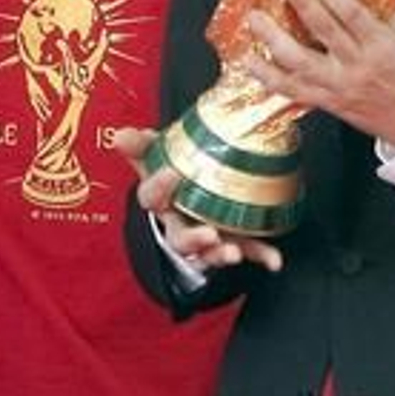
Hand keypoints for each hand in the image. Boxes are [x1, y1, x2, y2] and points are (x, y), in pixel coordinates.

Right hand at [111, 127, 282, 272]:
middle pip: (179, 238)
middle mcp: (179, 223)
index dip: (158, 188)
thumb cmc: (171, 173)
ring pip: (208, 252)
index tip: (172, 173)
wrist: (185, 190)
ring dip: (220, 253)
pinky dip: (260, 255)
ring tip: (234, 252)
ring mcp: (205, 235)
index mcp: (161, 200)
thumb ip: (141, 145)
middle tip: (208, 234)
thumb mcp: (154, 155)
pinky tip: (274, 260)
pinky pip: (247, 250)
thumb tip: (120, 134)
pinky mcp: (231, 240)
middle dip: (194, 239)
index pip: (150, 197)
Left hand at [244, 0, 394, 145]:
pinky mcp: (326, 103)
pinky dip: (268, 75)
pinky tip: (251, 60)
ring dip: (273, 40)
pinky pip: (292, 90)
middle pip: (324, 32)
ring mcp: (339, 86)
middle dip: (302, 5)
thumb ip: (377, 12)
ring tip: (256, 19)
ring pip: (300, 63)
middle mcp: (358, 65)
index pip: (351, 14)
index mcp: (381, 45)